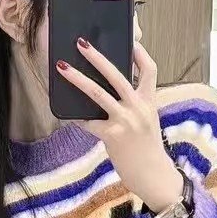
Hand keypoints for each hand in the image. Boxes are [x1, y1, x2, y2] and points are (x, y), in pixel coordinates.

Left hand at [57, 41, 181, 212]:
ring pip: (97, 93)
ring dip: (77, 78)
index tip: (131, 42)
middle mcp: (138, 108)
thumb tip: (112, 93)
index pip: (150, 70)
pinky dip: (78, 118)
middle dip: (97, 58)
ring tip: (62, 68)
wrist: (154, 175)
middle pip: (117, 75)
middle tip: (81, 43)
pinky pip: (89, 122)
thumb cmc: (148, 149)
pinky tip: (68, 115)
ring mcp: (126, 121)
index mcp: (149, 102)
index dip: (140, 54)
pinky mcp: (113, 135)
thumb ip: (135, 106)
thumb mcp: (148, 122)